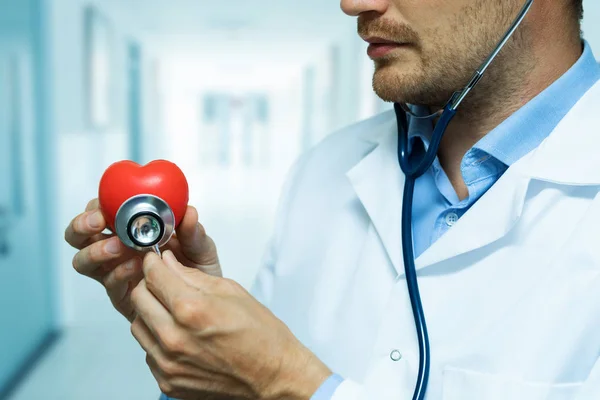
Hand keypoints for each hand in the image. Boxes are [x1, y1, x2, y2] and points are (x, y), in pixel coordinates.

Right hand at [65, 198, 221, 321]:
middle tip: (99, 222)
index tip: (104, 206)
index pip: (100, 211)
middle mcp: (116, 249)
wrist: (204, 304)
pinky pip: (108, 283)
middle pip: (79, 236)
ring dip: (96, 251)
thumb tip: (189, 211)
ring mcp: (115, 272)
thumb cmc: (198, 269)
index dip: (94, 207)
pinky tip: (135, 267)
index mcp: (130, 229)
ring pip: (83, 262)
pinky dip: (119, 272)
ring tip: (118, 247)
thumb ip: (193, 232)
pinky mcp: (120, 295)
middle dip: (81, 226)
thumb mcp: (200, 247)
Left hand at [130, 251, 331, 399]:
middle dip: (149, 284)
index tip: (155, 260)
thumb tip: (169, 264)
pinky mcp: (167, 381)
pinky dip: (157, 339)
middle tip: (163, 282)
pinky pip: (148, 352)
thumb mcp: (231, 291)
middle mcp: (174, 338)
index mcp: (191, 310)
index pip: (154, 276)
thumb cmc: (260, 335)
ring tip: (173, 311)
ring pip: (138, 326)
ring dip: (150, 312)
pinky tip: (179, 335)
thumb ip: (193, 276)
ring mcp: (168, 363)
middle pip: (139, 298)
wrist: (273, 375)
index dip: (153, 262)